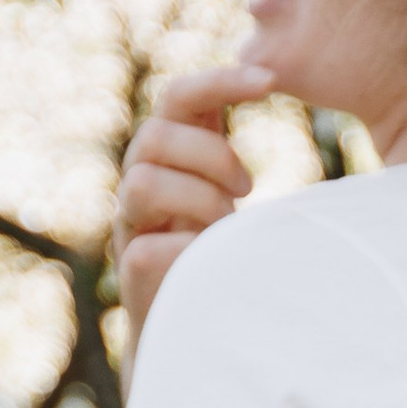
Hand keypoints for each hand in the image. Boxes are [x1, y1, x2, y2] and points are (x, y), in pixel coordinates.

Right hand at [113, 60, 272, 331]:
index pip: (179, 97)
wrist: (198, 325)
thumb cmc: (225, 251)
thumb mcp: (235, 198)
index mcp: (171, 154)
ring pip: (141, 183)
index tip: (270, 82)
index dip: (219, 81)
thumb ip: (236, 164)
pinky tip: (214, 258)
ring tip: (228, 224)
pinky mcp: (131, 268)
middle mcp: (142, 180)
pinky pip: (148, 248)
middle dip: (211, 154)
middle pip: (155, 135)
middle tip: (248, 187)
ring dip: (198, 199)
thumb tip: (275, 116)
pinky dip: (189, 250)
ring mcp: (131, 224)